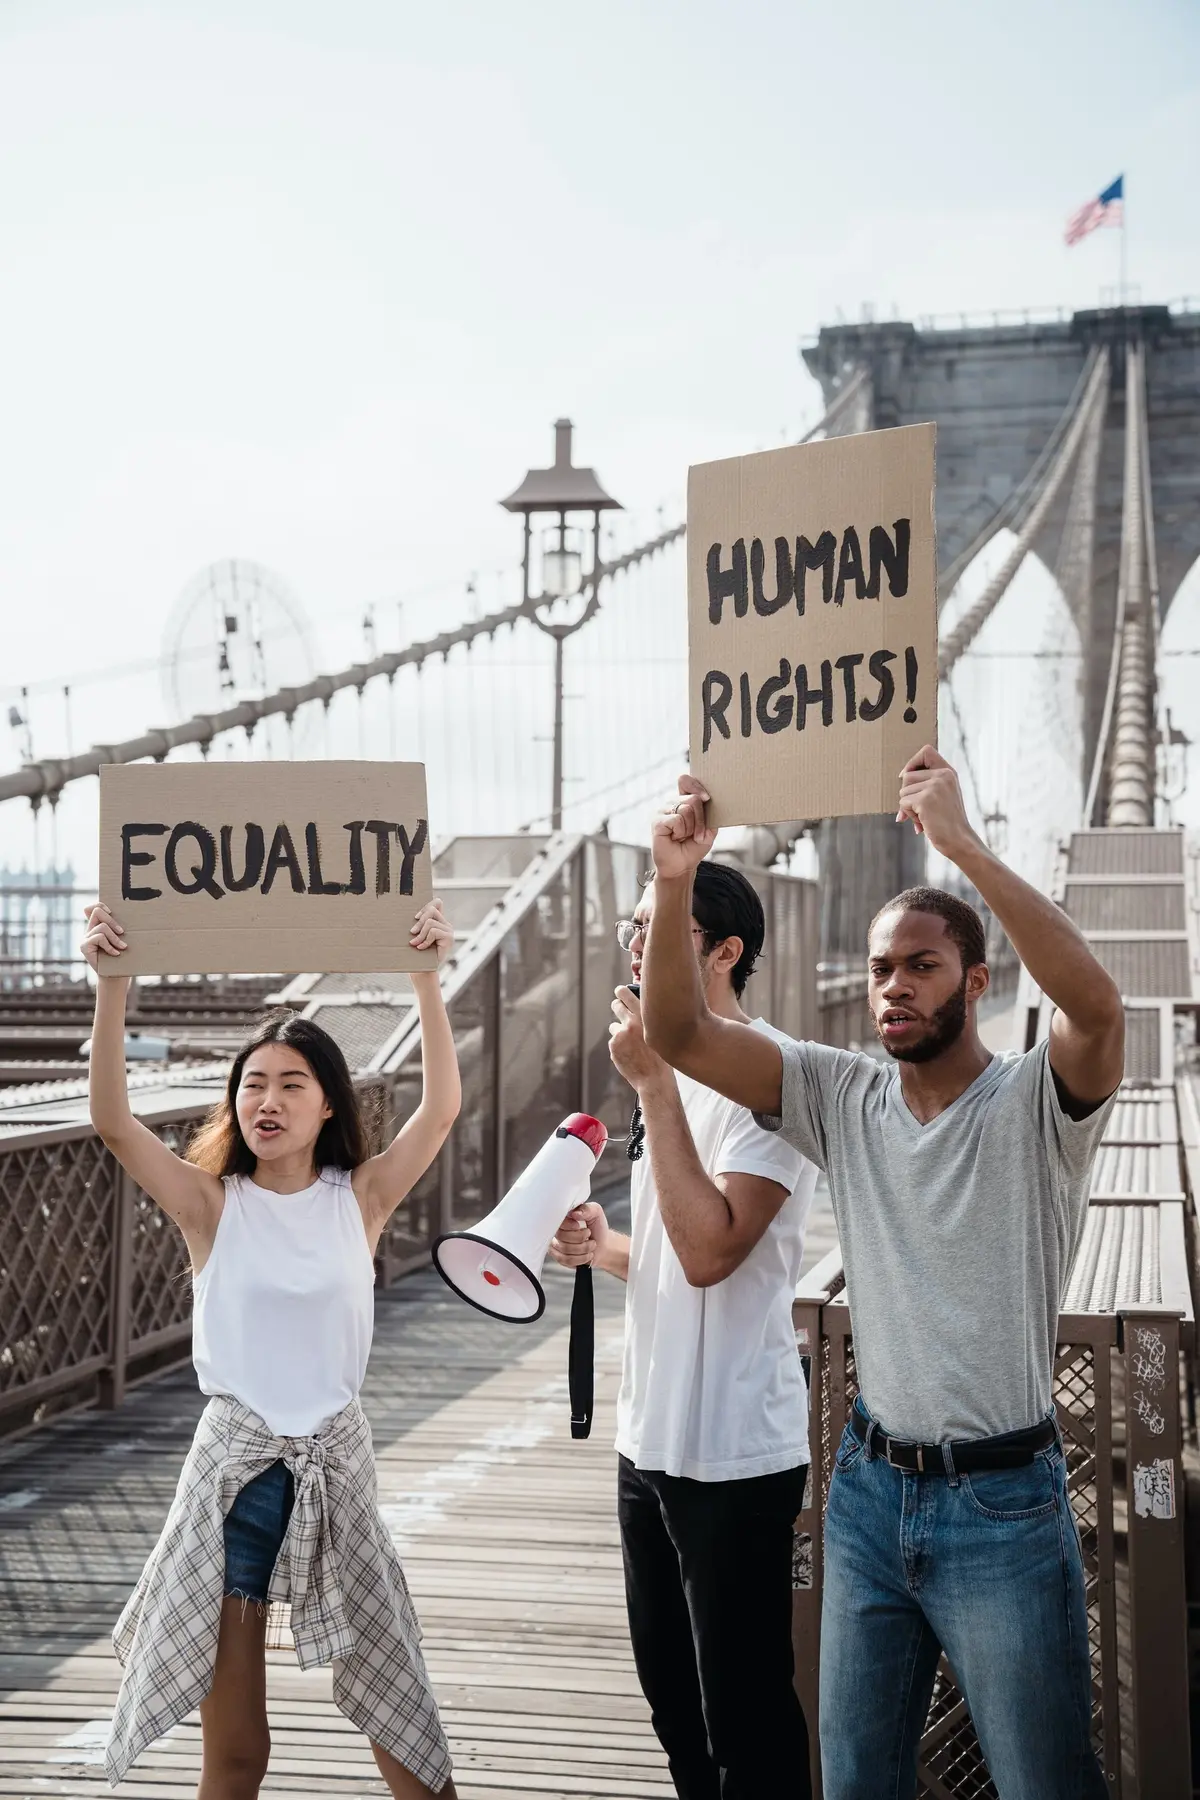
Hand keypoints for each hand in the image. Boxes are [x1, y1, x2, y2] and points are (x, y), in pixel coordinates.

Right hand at [81, 902, 128, 975]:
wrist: (115, 976)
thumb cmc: (122, 957)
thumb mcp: (123, 940)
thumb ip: (121, 929)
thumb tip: (135, 915)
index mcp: (97, 926)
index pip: (92, 907)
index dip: (101, 905)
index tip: (112, 913)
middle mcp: (89, 929)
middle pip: (97, 911)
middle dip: (113, 921)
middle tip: (122, 932)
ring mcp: (85, 938)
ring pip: (102, 927)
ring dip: (115, 937)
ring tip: (122, 947)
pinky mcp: (84, 946)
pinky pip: (99, 938)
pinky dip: (110, 946)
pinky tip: (116, 954)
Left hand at [410, 897, 453, 964]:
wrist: (424, 970)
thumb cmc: (417, 953)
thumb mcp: (416, 935)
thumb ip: (418, 925)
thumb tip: (405, 913)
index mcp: (438, 921)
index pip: (437, 903)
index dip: (426, 905)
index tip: (416, 917)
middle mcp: (445, 924)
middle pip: (431, 910)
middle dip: (419, 922)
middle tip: (412, 933)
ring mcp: (449, 931)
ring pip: (430, 922)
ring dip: (420, 934)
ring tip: (415, 943)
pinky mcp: (449, 938)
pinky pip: (433, 932)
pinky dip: (425, 940)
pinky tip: (421, 948)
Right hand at [549, 1201, 608, 1269]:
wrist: (603, 1245)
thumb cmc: (598, 1227)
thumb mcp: (596, 1213)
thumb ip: (586, 1209)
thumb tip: (575, 1213)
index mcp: (563, 1218)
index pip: (557, 1222)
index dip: (570, 1226)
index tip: (579, 1225)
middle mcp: (557, 1231)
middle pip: (561, 1237)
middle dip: (581, 1237)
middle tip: (589, 1235)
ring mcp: (557, 1246)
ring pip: (565, 1250)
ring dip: (584, 1248)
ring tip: (591, 1244)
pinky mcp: (560, 1258)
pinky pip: (567, 1260)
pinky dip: (582, 1258)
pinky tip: (587, 1254)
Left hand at [608, 986, 668, 1090]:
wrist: (654, 1079)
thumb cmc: (661, 1056)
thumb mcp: (659, 1032)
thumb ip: (648, 1020)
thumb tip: (637, 1008)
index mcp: (645, 1017)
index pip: (627, 994)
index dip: (621, 991)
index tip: (619, 991)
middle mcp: (632, 1022)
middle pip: (616, 1005)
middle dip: (617, 1006)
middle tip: (618, 1006)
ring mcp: (621, 1034)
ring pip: (614, 1026)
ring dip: (619, 1032)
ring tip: (632, 1044)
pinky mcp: (613, 1045)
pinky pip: (613, 1041)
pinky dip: (619, 1047)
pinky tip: (629, 1055)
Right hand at [651, 774, 715, 880]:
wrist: (681, 866)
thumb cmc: (694, 847)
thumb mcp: (709, 829)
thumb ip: (709, 813)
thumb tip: (705, 799)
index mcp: (682, 801)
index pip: (685, 781)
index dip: (696, 786)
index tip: (706, 798)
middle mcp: (671, 803)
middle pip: (693, 798)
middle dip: (701, 819)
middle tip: (697, 834)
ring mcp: (662, 811)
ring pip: (686, 809)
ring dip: (692, 828)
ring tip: (684, 837)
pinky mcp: (657, 821)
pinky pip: (677, 820)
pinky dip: (681, 832)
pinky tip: (675, 838)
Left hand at [896, 747, 980, 861]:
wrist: (959, 840)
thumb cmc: (948, 821)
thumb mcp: (942, 795)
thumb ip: (927, 782)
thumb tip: (901, 776)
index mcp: (948, 772)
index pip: (926, 751)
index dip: (913, 762)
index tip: (907, 776)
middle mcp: (943, 775)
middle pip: (907, 776)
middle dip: (907, 795)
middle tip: (919, 811)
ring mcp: (935, 786)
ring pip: (903, 791)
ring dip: (909, 808)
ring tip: (925, 817)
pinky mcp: (925, 799)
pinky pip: (903, 803)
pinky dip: (909, 815)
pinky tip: (923, 823)